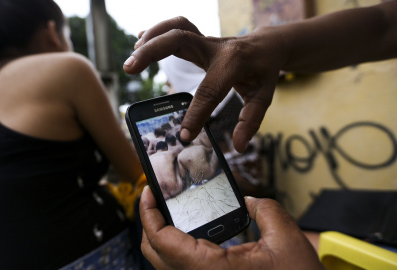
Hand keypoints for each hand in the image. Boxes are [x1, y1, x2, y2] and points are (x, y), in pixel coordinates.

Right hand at [123, 17, 288, 152]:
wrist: (268, 45)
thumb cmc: (264, 72)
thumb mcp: (264, 97)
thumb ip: (250, 121)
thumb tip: (239, 146)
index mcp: (234, 63)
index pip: (210, 90)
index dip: (196, 115)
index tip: (184, 135)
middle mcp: (217, 47)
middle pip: (180, 39)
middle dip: (152, 51)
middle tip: (129, 69)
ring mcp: (206, 40)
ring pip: (175, 27)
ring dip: (151, 38)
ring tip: (132, 59)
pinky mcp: (199, 39)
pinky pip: (175, 28)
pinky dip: (156, 33)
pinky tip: (140, 43)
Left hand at [139, 186, 323, 269]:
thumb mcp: (287, 239)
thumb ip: (265, 210)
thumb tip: (249, 201)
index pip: (161, 241)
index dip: (148, 214)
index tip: (149, 193)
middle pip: (154, 253)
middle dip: (150, 223)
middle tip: (157, 200)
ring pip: (165, 264)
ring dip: (162, 237)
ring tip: (171, 213)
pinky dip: (176, 249)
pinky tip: (190, 234)